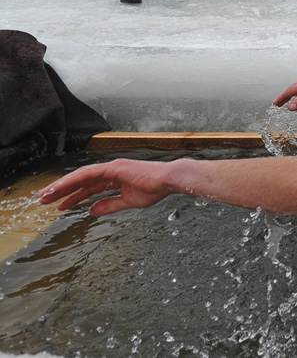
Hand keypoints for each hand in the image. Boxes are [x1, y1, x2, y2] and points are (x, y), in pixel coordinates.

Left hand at [39, 159, 174, 215]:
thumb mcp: (127, 201)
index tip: (60, 204)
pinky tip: (60, 187)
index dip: (73, 196)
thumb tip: (91, 211)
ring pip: (80, 176)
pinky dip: (73, 180)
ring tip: (46, 195)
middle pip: (80, 181)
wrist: (168, 181)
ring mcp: (111, 167)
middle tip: (45, 200)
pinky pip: (87, 174)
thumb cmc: (155, 189)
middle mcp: (110, 170)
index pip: (89, 187)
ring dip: (62, 186)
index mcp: (115, 177)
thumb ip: (109, 205)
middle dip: (62, 190)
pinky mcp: (113, 167)